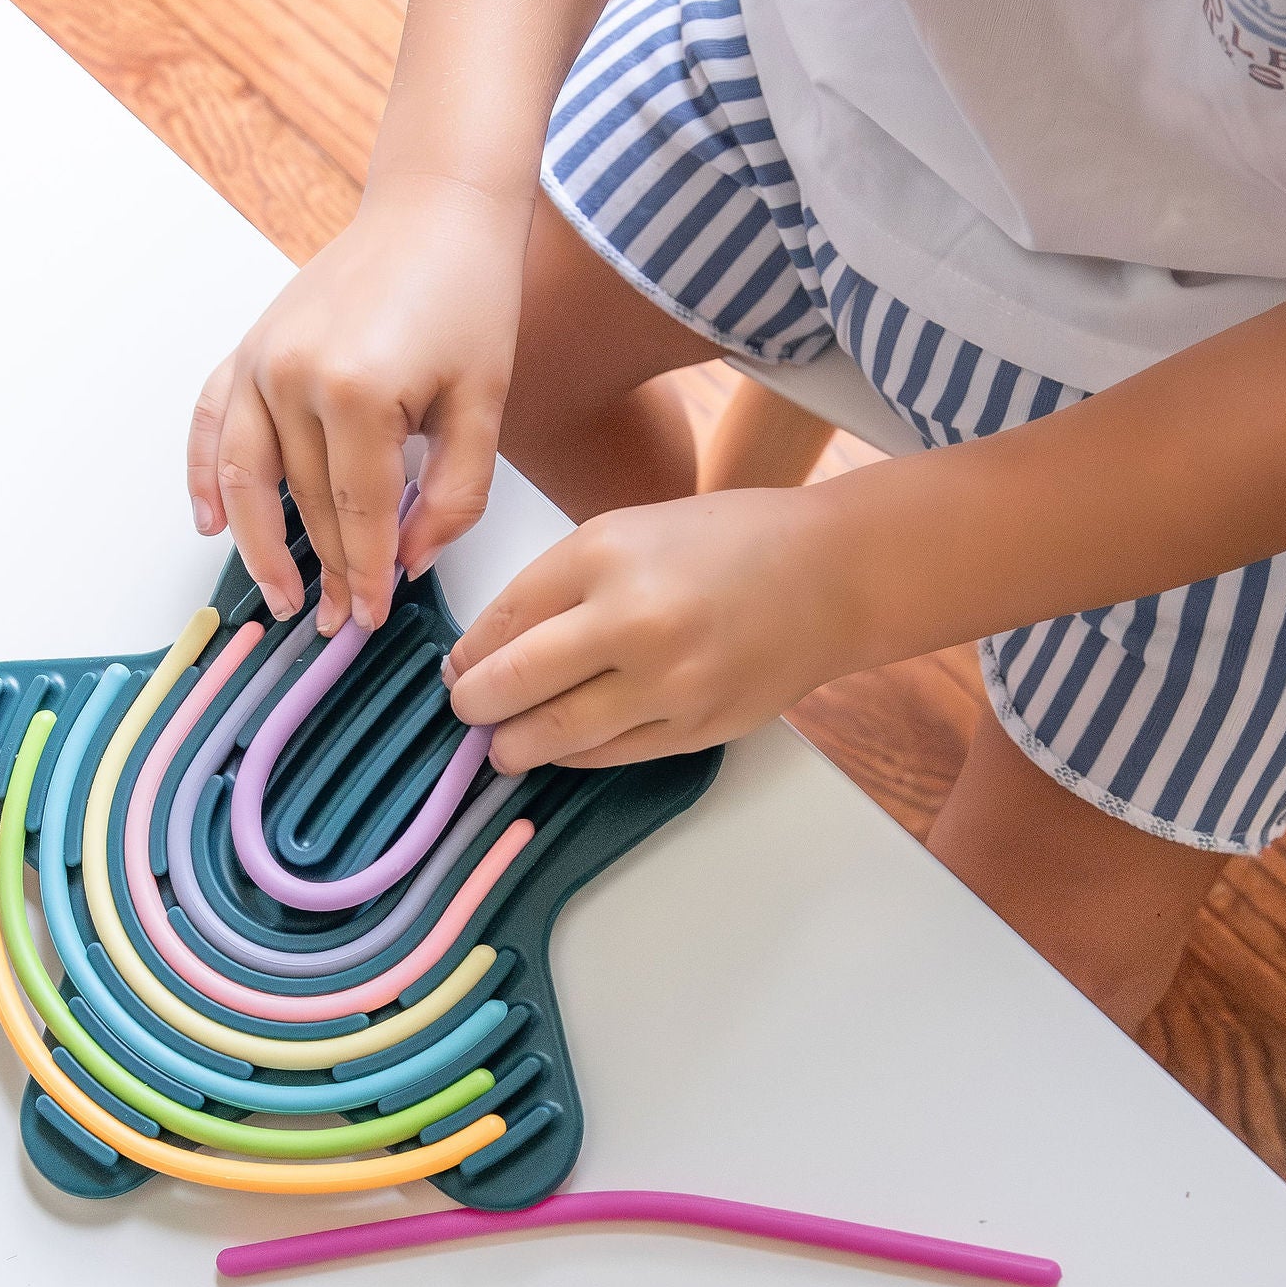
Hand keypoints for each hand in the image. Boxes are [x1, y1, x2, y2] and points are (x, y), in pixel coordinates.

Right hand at [188, 174, 530, 635]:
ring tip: (279, 595)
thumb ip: (454, 493)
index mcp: (357, 390)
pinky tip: (210, 523)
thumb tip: (410, 558)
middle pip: (305, 501)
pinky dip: (204, 474)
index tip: (373, 616)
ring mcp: (261, 358)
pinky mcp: (250, 345)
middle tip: (342, 619)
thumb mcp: (485, 403)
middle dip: (326, 568)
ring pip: (247, 476)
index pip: (358, 512)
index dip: (366, 572)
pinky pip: (211, 421)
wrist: (436, 208)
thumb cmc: (468, 294)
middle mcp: (292, 374)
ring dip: (257, 543)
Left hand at [444, 488, 848, 770]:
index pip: (500, 620)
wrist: (830, 575)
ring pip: (556, 735)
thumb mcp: (628, 531)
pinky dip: (573, 755)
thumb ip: (558, 585)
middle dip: (473, 706)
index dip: (465, 655)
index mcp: (603, 554)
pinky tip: (561, 746)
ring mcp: (668, 682)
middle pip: (514, 684)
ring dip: (514, 746)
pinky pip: (609, 755)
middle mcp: (631, 620)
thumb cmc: (726, 542)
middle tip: (466, 710)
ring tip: (502, 745)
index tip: (455, 668)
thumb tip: (487, 649)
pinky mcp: (696, 728)